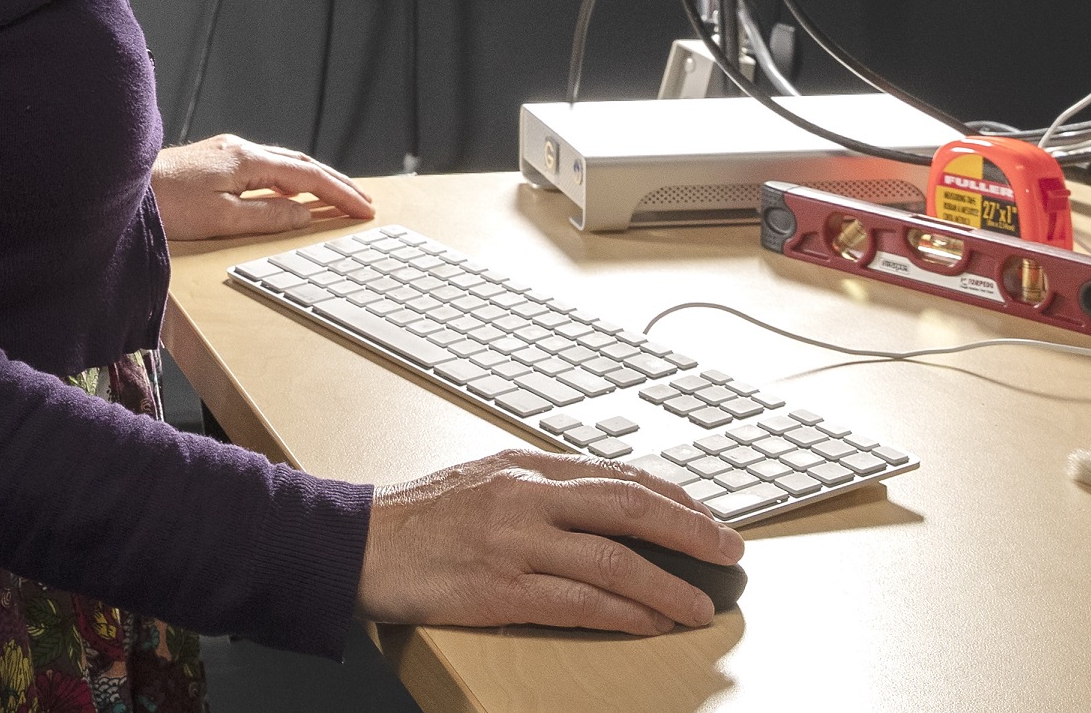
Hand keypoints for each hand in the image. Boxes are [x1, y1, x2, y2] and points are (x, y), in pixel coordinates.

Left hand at [148, 135, 374, 241]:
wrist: (121, 186)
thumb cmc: (165, 205)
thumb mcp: (223, 220)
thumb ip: (268, 217)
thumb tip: (305, 215)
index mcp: (247, 160)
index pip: (307, 176)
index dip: (339, 193)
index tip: (365, 208)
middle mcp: (240, 149)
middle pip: (300, 164)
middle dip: (334, 184)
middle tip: (362, 203)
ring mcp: (226, 152)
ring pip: (282, 164)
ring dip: (312, 180)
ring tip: (336, 198)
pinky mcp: (214, 161)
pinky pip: (264, 168)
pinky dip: (288, 180)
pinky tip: (290, 194)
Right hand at [356, 450, 743, 633]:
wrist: (360, 543)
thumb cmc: (422, 516)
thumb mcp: (486, 479)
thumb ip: (541, 487)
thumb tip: (605, 501)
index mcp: (526, 467)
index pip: (618, 476)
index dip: (675, 499)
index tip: (709, 517)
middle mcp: (526, 498)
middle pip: (628, 507)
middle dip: (690, 531)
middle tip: (730, 550)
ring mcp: (515, 543)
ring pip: (612, 560)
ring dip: (667, 585)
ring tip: (699, 604)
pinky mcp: (500, 589)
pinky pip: (578, 603)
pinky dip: (623, 614)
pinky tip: (649, 623)